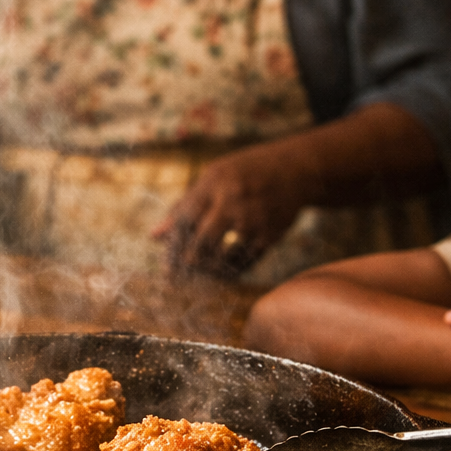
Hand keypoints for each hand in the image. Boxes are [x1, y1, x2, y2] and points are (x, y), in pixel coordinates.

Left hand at [152, 141, 308, 274]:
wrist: (295, 170)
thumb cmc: (243, 175)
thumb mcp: (212, 179)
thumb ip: (184, 206)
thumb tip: (154, 237)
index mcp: (214, 184)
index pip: (185, 219)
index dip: (172, 245)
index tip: (166, 266)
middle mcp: (234, 201)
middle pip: (202, 241)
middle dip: (186, 264)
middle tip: (177, 280)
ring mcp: (254, 220)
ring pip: (223, 258)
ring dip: (207, 272)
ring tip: (199, 276)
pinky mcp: (270, 235)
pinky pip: (244, 263)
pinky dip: (229, 272)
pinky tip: (220, 273)